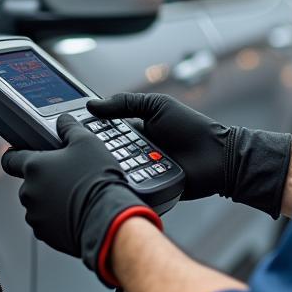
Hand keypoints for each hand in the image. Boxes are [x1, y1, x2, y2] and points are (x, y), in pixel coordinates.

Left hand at [1, 113, 161, 284]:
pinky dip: (57, 218)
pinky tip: (75, 212)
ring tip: (75, 196)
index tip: (21, 155)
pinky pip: (46, 223)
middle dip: (45, 179)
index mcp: (34, 166)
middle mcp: (29, 191)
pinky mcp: (45, 234)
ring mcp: (35, 214)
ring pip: (38, 203)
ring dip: (50, 200)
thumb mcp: (87, 142)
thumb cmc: (97, 180)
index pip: (10, 159)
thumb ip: (70, 128)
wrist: (107, 217)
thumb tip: (63, 121)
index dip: (15, 155)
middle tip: (68, 177)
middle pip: (30, 182)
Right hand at [88, 93, 291, 217]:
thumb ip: (125, 103)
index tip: (72, 130)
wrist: (219, 158)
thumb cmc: (192, 127)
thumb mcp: (157, 106)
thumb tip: (91, 105)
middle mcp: (135, 151)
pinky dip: (124, 183)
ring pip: (115, 170)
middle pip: (106, 152)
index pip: (105, 131)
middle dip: (98, 151)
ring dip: (111, 167)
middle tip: (85, 149)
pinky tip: (116, 180)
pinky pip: (130, 187)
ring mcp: (141, 171)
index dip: (90, 131)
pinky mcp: (148, 188)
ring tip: (103, 164)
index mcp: (135, 130)